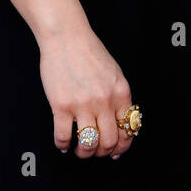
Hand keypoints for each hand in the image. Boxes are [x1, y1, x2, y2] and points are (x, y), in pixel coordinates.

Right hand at [39, 23, 135, 158]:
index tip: (116, 152)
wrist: (67, 37)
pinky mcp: (61, 105)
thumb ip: (118, 97)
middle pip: (109, 142)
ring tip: (79, 149)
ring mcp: (82, 104)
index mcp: (121, 92)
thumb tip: (120, 122)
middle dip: (103, 152)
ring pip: (88, 144)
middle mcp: (104, 101)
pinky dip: (63, 145)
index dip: (123, 146)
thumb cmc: (89, 52)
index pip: (128, 129)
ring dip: (84, 153)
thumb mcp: (114, 73)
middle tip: (96, 151)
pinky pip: (63, 137)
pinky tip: (63, 144)